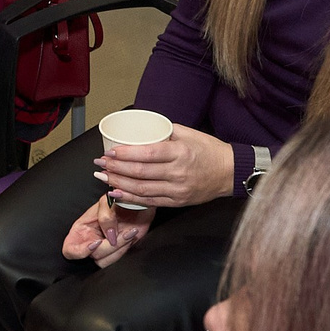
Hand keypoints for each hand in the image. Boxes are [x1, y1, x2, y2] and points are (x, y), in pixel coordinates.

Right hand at [62, 195, 153, 266]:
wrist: (137, 204)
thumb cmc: (119, 201)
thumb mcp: (107, 202)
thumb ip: (105, 217)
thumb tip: (109, 236)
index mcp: (80, 231)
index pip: (70, 250)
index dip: (79, 251)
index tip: (96, 242)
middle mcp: (90, 241)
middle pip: (93, 256)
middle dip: (109, 246)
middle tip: (121, 233)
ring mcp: (103, 248)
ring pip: (106, 261)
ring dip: (119, 248)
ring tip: (128, 233)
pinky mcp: (116, 252)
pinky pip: (118, 258)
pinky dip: (125, 248)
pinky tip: (131, 236)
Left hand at [96, 123, 234, 209]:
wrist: (230, 172)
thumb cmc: (209, 150)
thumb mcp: (188, 134)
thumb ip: (165, 131)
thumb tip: (141, 129)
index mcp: (180, 152)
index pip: (146, 154)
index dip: (124, 155)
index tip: (109, 152)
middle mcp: (178, 172)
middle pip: (140, 173)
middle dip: (115, 169)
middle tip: (99, 164)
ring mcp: (177, 189)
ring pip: (142, 189)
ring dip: (118, 184)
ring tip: (103, 178)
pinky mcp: (178, 201)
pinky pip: (150, 201)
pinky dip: (131, 198)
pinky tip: (116, 193)